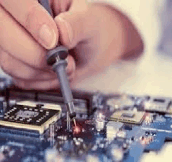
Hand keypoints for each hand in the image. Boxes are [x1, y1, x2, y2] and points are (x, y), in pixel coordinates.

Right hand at [0, 0, 142, 89]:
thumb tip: (62, 30)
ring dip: (41, 70)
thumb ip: (77, 23)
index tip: (52, 39)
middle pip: (4, 33)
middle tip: (62, 57)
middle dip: (35, 54)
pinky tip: (54, 71)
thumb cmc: (89, 30)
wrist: (90, 49)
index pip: (13, 1)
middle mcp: (17, 18)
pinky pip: (18, 77)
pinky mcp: (16, 62)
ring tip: (64, 64)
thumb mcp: (89, 21)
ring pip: (9, 60)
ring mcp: (13, 41)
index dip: (29, 20)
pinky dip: (42, 80)